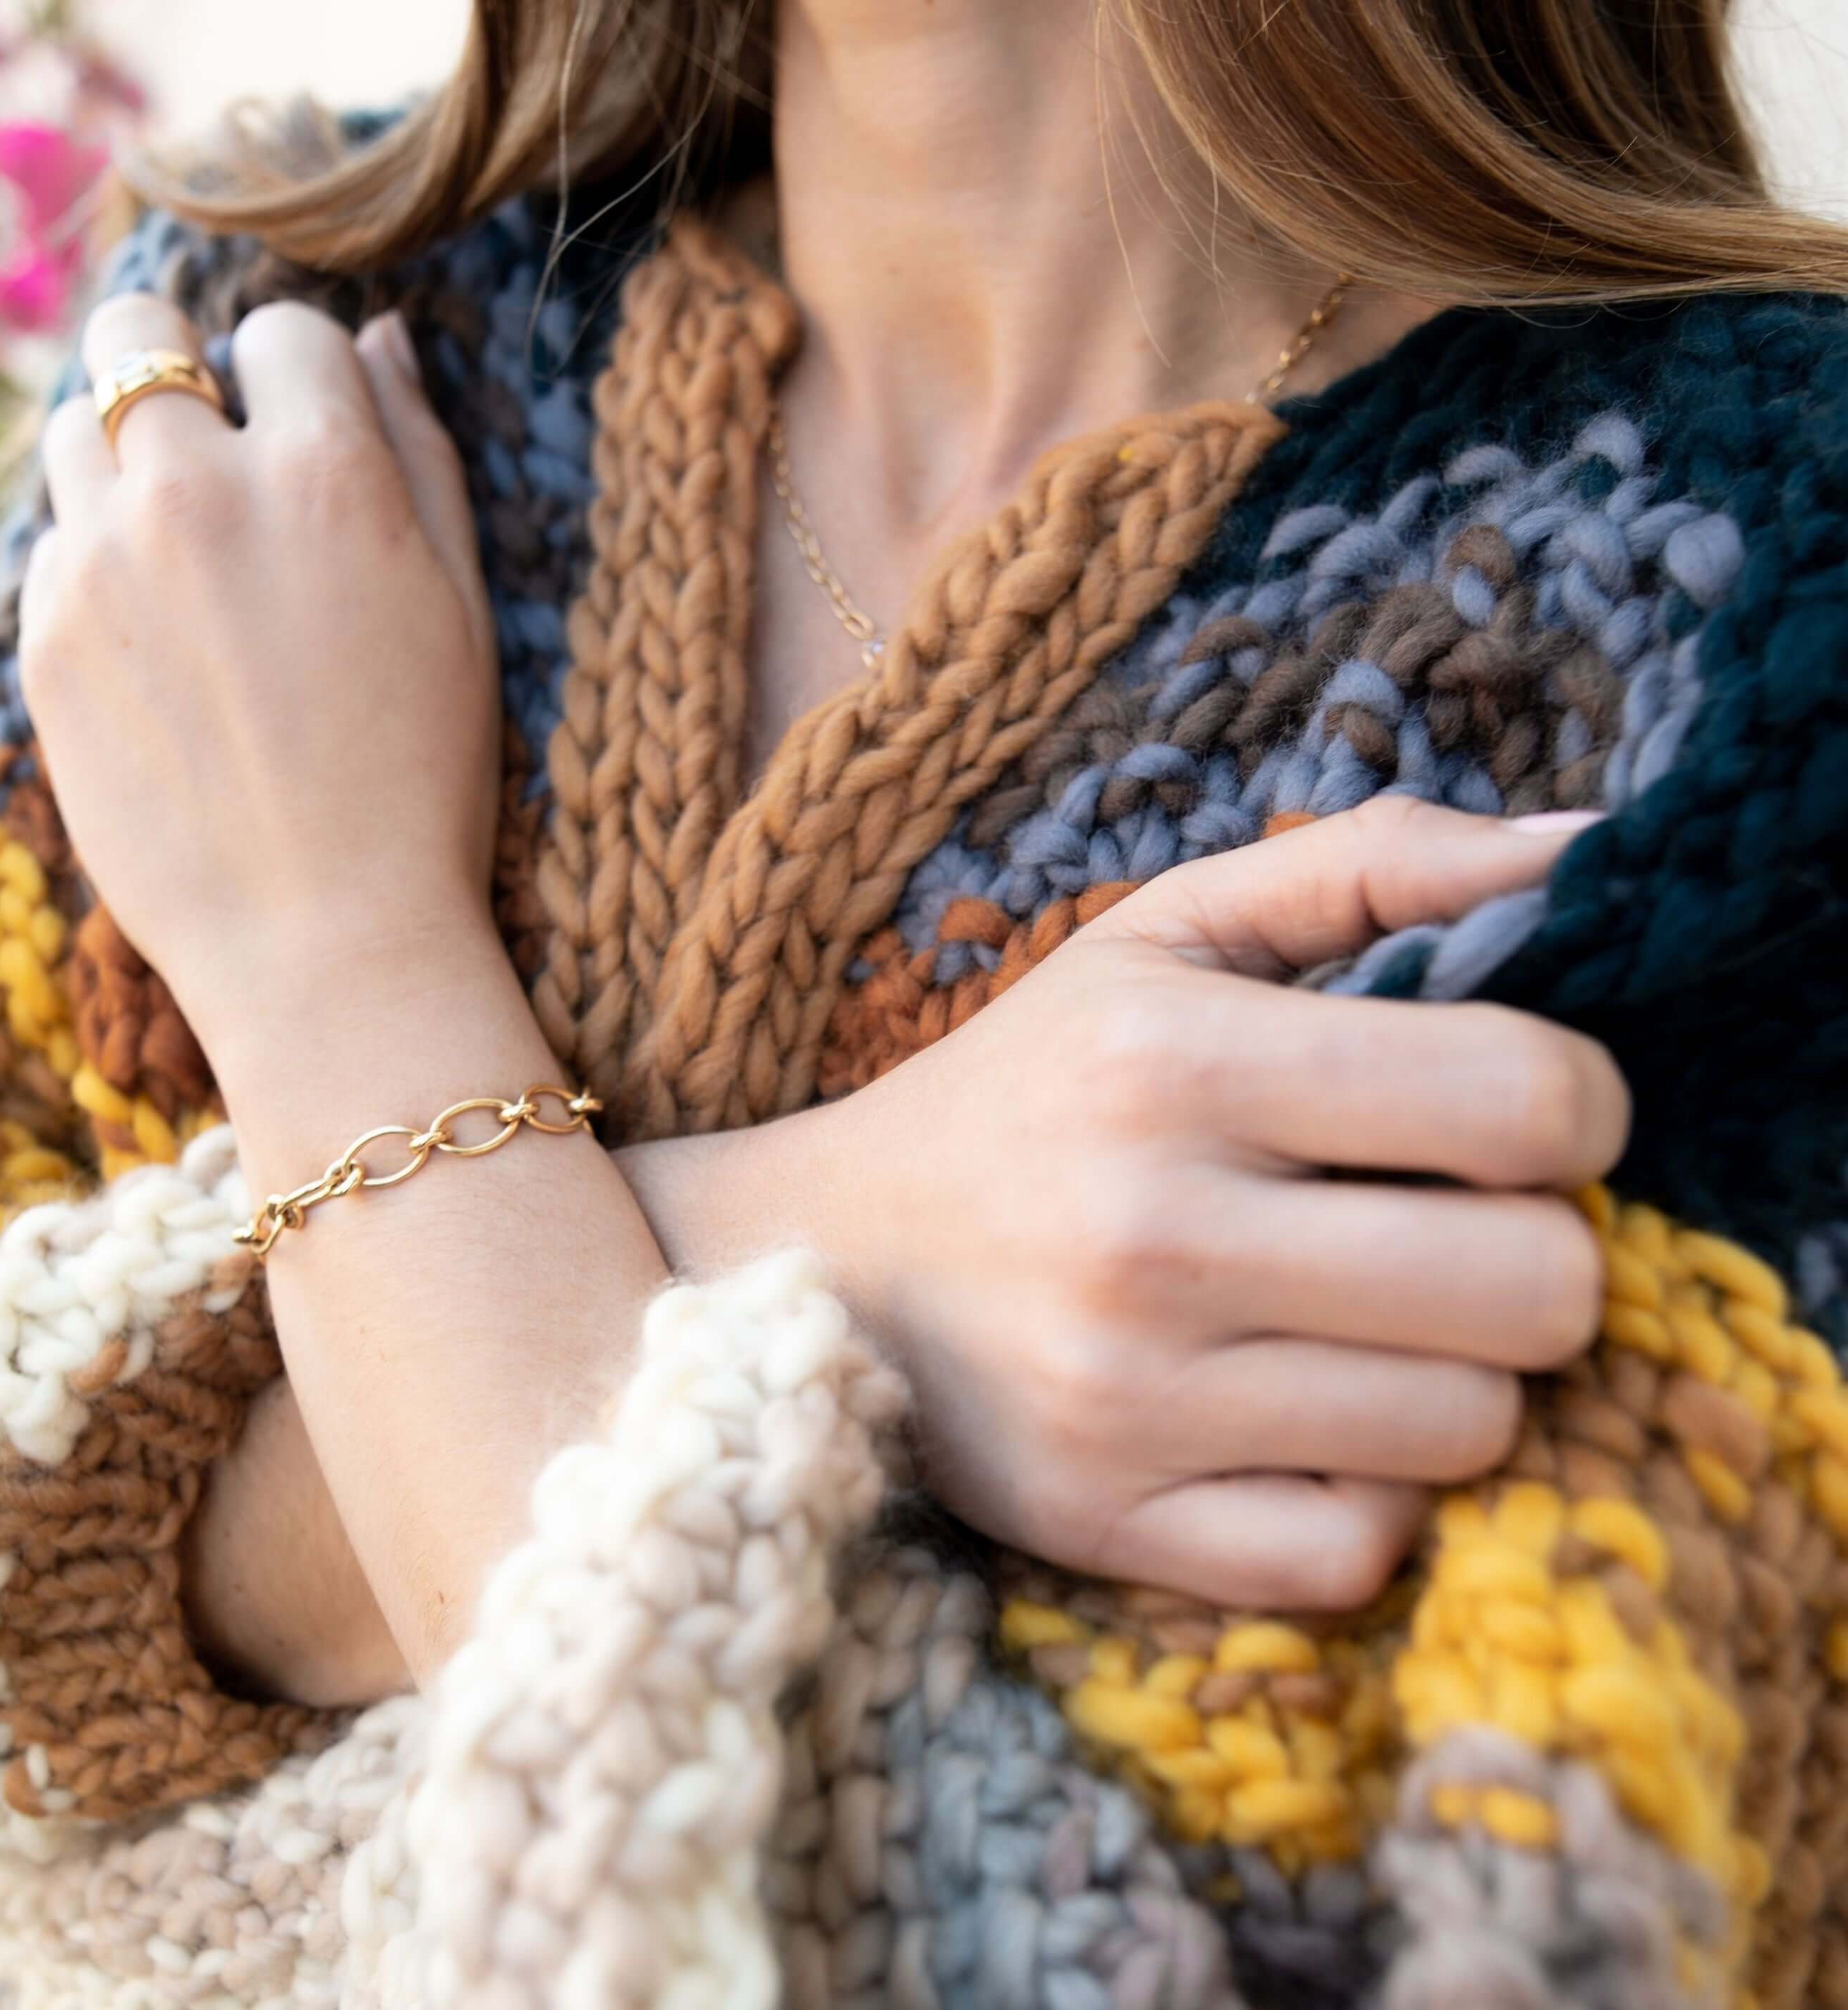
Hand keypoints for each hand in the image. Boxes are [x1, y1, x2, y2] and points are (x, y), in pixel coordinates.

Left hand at [18, 292, 498, 1055]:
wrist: (326, 940)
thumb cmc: (425, 780)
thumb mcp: (464, 609)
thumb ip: (423, 453)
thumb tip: (386, 339)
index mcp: (328, 472)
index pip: (285, 329)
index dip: (304, 376)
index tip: (314, 436)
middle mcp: (199, 490)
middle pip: (137, 328)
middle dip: (177, 363)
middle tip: (218, 447)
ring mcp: (104, 562)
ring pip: (72, 427)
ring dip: (126, 461)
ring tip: (189, 559)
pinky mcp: (43, 637)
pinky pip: (55, 545)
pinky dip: (99, 566)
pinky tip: (165, 654)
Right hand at [626, 798, 1629, 1609]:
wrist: (822, 1253)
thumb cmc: (1033, 1084)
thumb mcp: (1168, 933)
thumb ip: (1374, 864)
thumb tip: (1596, 847)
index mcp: (1176, 1057)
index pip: (1531, 1100)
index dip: (1577, 1107)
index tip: (1514, 1114)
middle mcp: (1150, 1233)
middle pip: (1536, 1290)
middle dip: (1537, 1253)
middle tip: (1455, 1226)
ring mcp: (1126, 1401)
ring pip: (1469, 1433)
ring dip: (1456, 1375)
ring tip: (1369, 1323)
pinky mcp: (1107, 1526)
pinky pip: (1359, 1554)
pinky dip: (1368, 1496)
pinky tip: (1307, 1425)